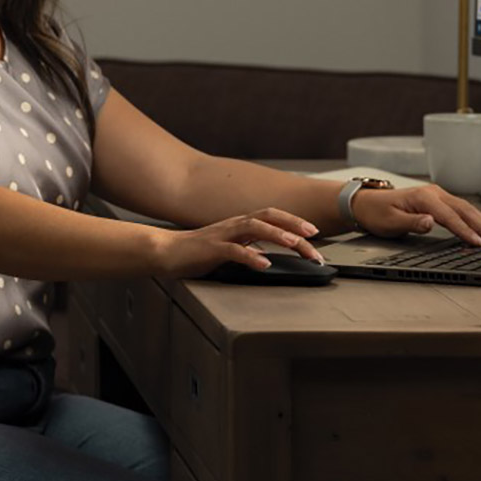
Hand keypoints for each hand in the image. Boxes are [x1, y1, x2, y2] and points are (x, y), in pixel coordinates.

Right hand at [152, 207, 323, 277]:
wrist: (166, 252)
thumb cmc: (196, 253)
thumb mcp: (228, 250)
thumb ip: (247, 250)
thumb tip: (267, 257)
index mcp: (240, 225)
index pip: (272, 217)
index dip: (294, 221)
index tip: (314, 233)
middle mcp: (234, 225)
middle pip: (269, 217)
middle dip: (293, 225)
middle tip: (314, 236)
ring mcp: (223, 235)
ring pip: (255, 228)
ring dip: (277, 235)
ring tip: (296, 244)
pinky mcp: (211, 249)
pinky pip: (234, 251)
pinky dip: (251, 256)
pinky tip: (264, 264)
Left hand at [353, 184, 480, 246]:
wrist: (366, 203)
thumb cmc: (377, 213)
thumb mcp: (391, 222)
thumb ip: (412, 223)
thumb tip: (431, 222)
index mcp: (423, 197)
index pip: (449, 216)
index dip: (465, 231)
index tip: (478, 243)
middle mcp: (433, 193)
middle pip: (464, 209)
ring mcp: (436, 194)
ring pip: (465, 208)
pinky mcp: (437, 199)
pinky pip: (460, 209)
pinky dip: (473, 218)